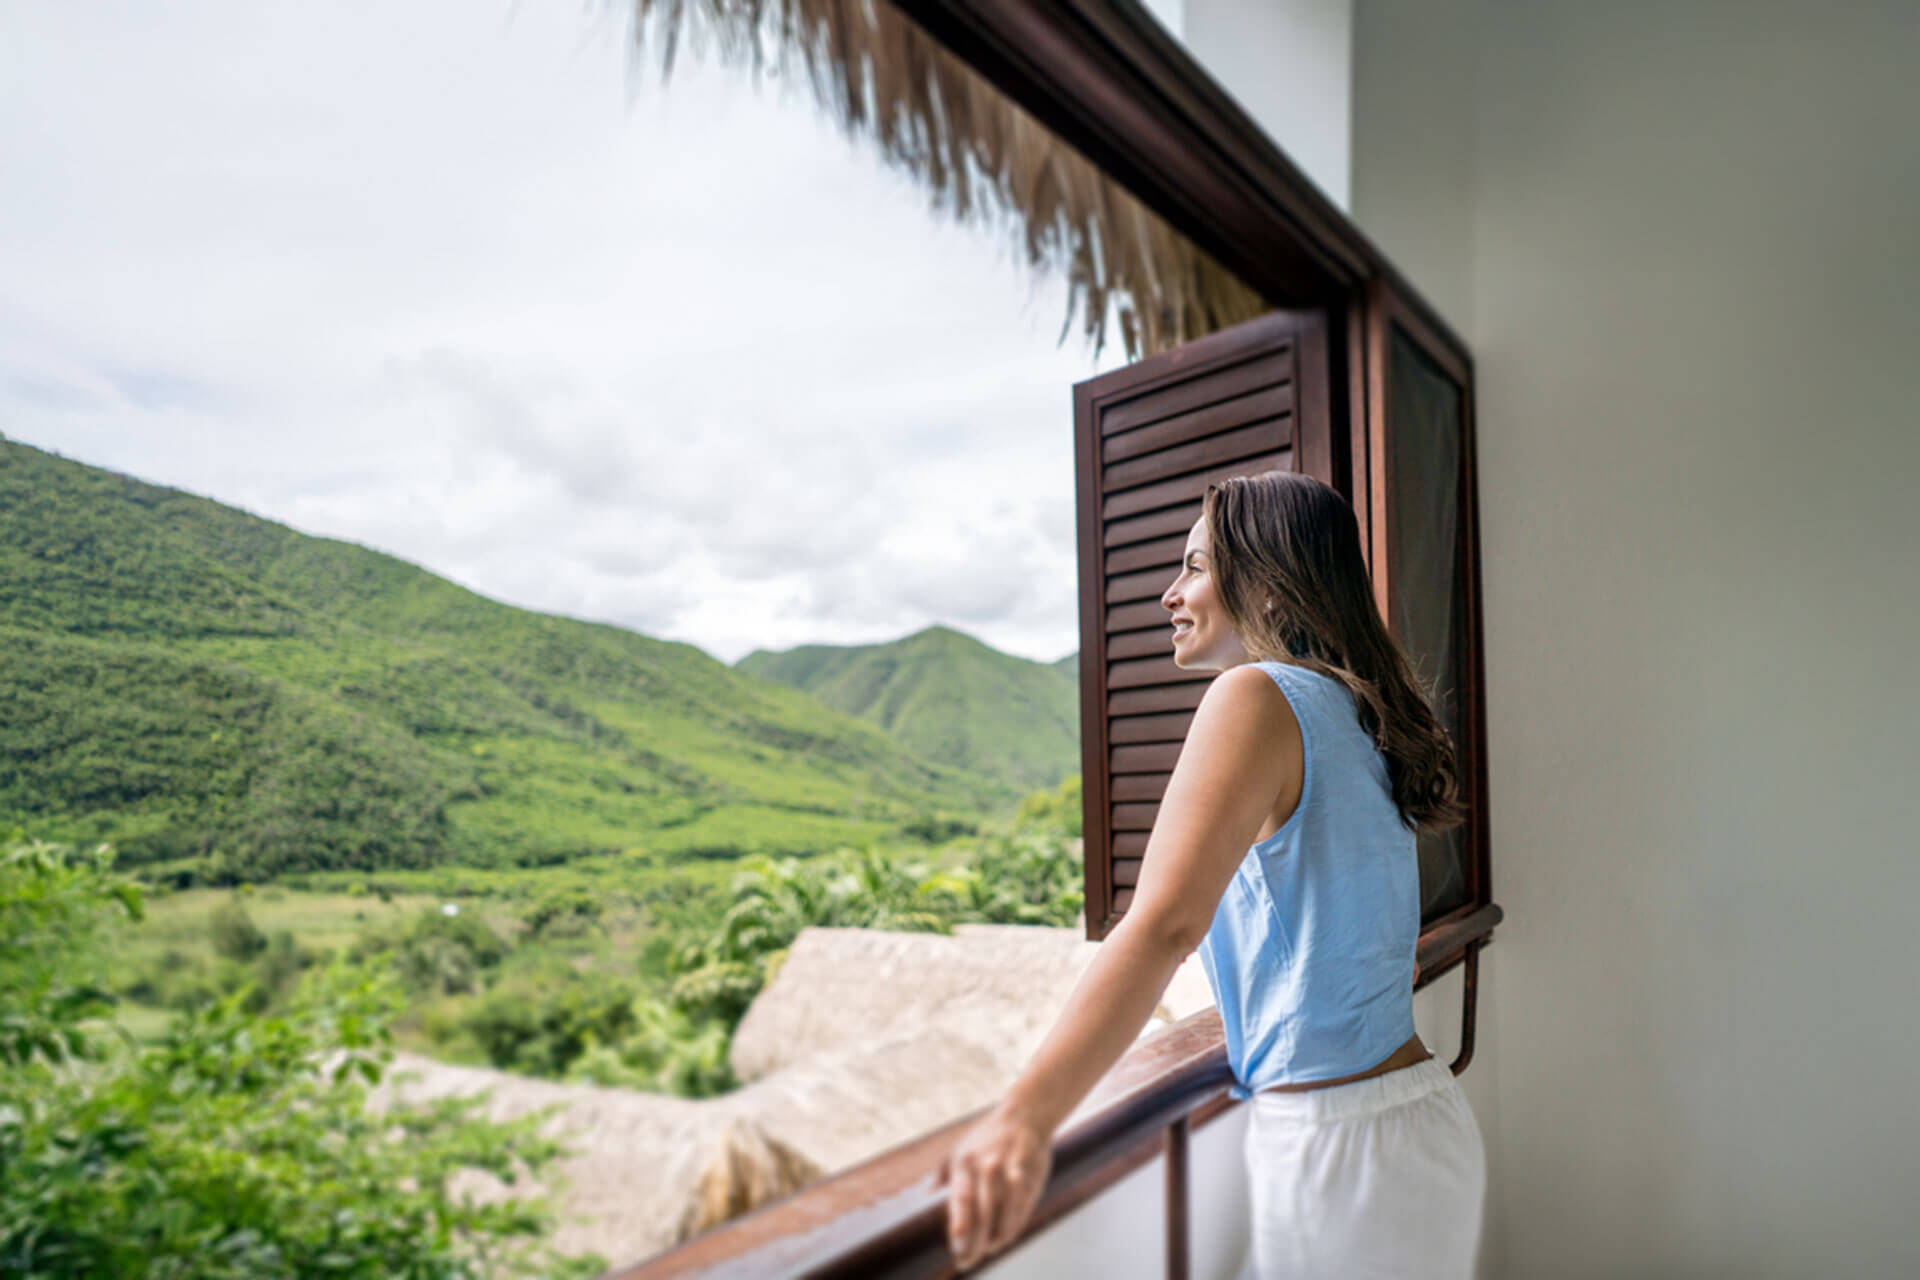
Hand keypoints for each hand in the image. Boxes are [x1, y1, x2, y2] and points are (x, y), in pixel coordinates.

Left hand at [936, 1103, 1052, 1270]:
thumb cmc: (988, 1136)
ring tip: (989, 1251)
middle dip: (975, 1242)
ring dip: (997, 1237)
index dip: (960, 1225)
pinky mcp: (1030, 1174)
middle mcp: (987, 1167)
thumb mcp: (960, 1149)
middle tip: (967, 1262)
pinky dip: (1015, 1225)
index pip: (961, 1199)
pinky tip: (1008, 1237)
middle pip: (982, 1213)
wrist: (1025, 1114)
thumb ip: (943, 1173)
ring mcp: (1010, 1170)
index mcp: (966, 1162)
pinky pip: (1023, 1206)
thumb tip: (926, 1193)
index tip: (956, 1248)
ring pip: (1004, 1213)